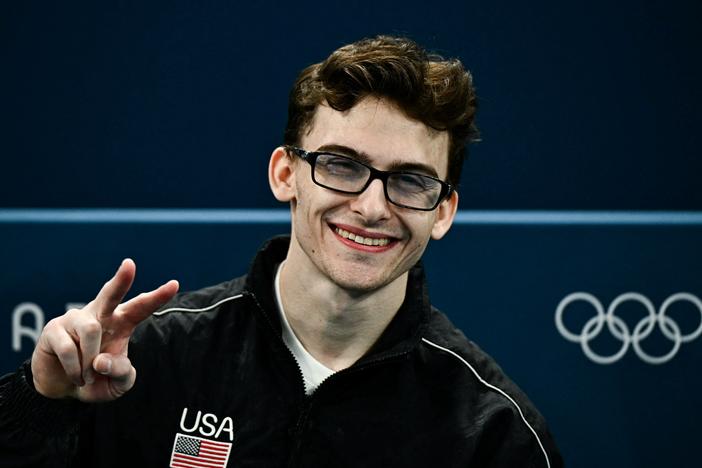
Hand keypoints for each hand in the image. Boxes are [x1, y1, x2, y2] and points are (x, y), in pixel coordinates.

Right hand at [30, 259, 178, 401]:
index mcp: (121, 323)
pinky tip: (76, 376)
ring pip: (90, 330)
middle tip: (130, 265)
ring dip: (90, 360)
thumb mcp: (119, 383)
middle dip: (121, 280)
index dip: (157, 297)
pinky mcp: (53, 329)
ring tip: (87, 377)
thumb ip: (121, 373)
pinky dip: (75, 369)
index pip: (141, 307)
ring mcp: (75, 319)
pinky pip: (68, 347)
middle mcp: (99, 316)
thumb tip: (101, 361)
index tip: (175, 284)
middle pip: (110, 294)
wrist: (64, 391)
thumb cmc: (97, 381)